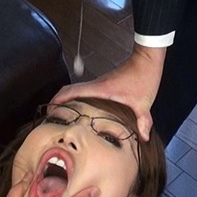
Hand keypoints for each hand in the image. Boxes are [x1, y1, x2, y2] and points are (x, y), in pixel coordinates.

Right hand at [51, 44, 166, 140]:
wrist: (147, 58)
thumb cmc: (143, 76)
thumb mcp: (144, 102)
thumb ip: (143, 121)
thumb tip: (143, 137)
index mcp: (100, 89)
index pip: (71, 91)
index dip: (57, 100)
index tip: (49, 110)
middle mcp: (96, 85)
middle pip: (69, 91)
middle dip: (58, 102)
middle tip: (53, 117)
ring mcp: (99, 83)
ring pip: (76, 90)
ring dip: (67, 100)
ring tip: (64, 117)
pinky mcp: (104, 84)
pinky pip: (86, 92)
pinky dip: (78, 99)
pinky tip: (84, 112)